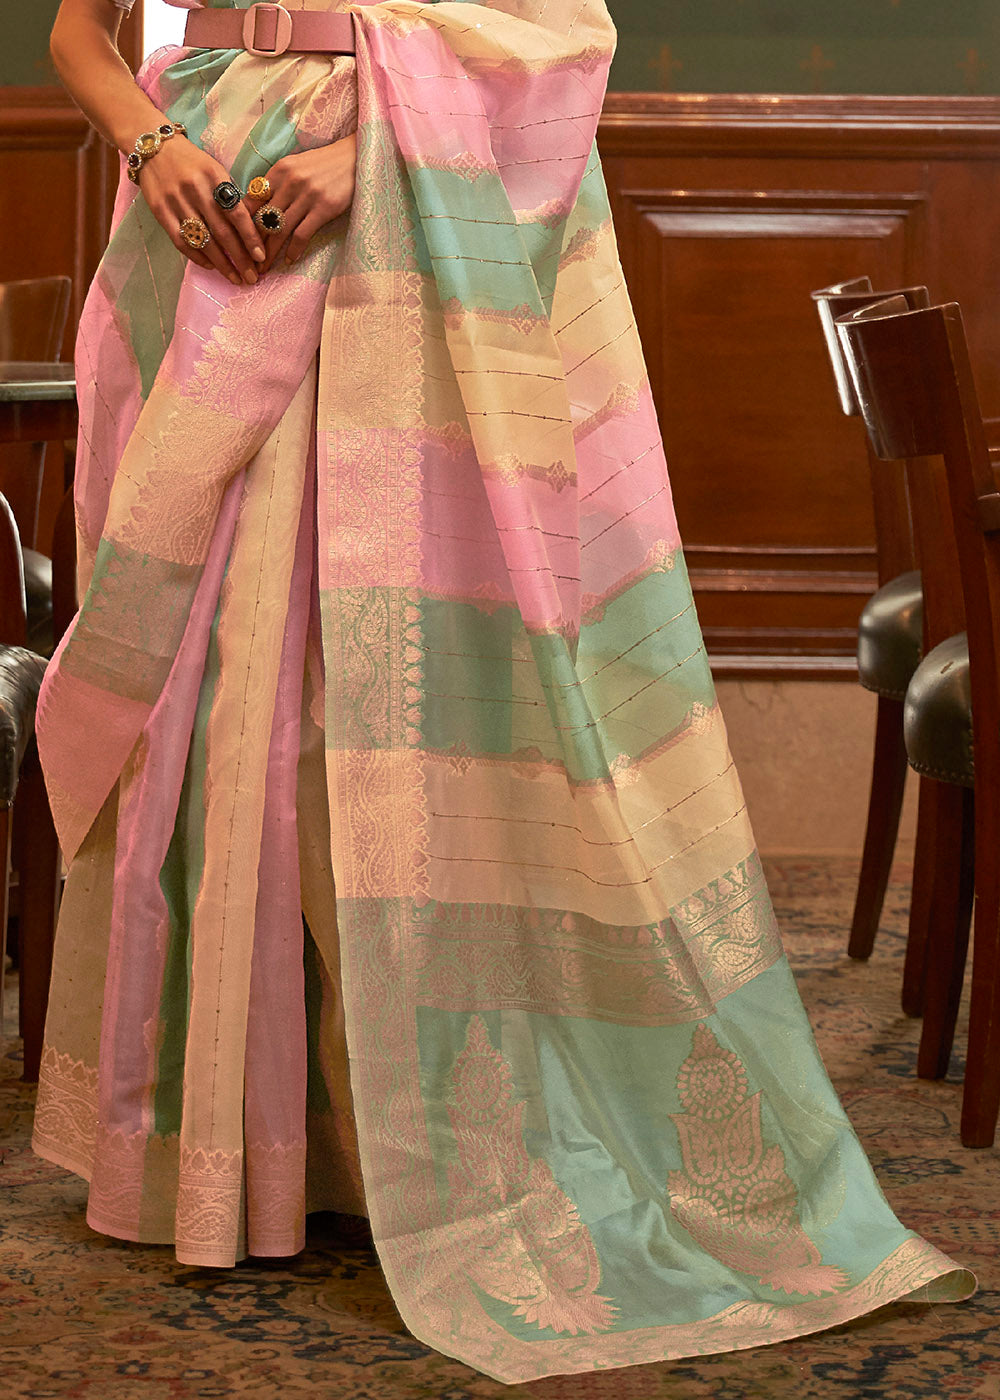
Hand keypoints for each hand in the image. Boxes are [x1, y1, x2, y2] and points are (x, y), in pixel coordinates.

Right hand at [137, 135, 265, 285]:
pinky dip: (198, 257)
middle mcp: (195, 190)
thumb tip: (250, 230)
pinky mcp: (160, 211)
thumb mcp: (216, 170)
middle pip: (222, 232)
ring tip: (235, 277)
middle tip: (252, 278)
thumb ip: (230, 196)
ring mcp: (176, 201)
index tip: (260, 257)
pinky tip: (211, 266)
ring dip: (221, 264)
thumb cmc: (193, 163)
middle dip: (240, 258)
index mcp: (214, 177)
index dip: (250, 238)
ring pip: (203, 241)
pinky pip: (181, 241)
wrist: (154, 148)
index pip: (237, 213)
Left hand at [246, 133, 356, 275]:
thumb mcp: (295, 166)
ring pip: (280, 230)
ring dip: (270, 252)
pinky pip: (302, 234)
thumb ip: (277, 184)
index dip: (243, 223)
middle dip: (253, 244)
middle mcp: (290, 182)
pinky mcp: (324, 208)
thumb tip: (259, 208)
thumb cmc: (324, 165)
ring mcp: (307, 195)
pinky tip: (289, 260)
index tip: (238, 240)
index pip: (252, 200)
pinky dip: (294, 250)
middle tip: (246, 261)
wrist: (354, 158)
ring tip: (264, 268)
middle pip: (264, 218)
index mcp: (279, 170)